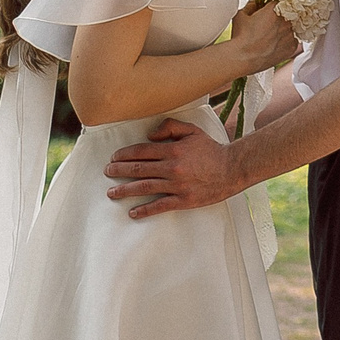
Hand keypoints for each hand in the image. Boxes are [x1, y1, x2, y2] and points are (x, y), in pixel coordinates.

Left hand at [105, 119, 242, 216]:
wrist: (232, 169)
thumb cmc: (211, 149)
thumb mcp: (192, 131)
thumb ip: (170, 127)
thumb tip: (149, 136)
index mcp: (173, 150)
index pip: (141, 151)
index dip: (125, 154)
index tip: (114, 157)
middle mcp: (172, 168)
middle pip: (139, 169)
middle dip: (119, 171)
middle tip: (107, 172)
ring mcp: (177, 186)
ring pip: (144, 188)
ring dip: (125, 190)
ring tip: (112, 192)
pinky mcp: (183, 201)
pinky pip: (160, 206)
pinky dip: (144, 210)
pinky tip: (133, 212)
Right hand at [226, 0, 300, 74]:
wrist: (243, 59)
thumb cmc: (241, 38)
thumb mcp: (241, 16)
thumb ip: (250, 5)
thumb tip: (254, 1)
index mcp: (274, 9)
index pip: (278, 1)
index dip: (272, 6)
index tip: (267, 11)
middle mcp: (285, 20)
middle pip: (286, 14)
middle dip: (278, 18)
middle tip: (267, 25)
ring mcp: (290, 34)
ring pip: (290, 28)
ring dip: (283, 30)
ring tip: (270, 37)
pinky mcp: (292, 47)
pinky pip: (293, 40)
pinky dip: (286, 41)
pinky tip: (275, 44)